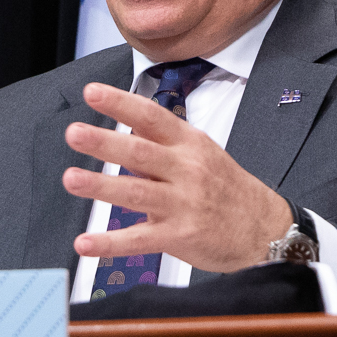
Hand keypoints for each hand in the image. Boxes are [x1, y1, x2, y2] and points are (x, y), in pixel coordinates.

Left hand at [61, 82, 293, 272]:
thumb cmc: (229, 189)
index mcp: (189, 144)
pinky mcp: (181, 236)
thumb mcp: (202, 153)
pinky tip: (85, 242)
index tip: (93, 93)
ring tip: (71, 179)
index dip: (121, 103)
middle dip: (105, 142)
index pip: (152, 116)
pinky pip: (140, 239)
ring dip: (101, 186)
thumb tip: (124, 124)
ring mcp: (183, 203)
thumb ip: (161, 142)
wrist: (265, 229)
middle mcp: (186, 170)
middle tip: (75, 133)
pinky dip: (111, 243)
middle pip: (141, 152)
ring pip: (136, 192)